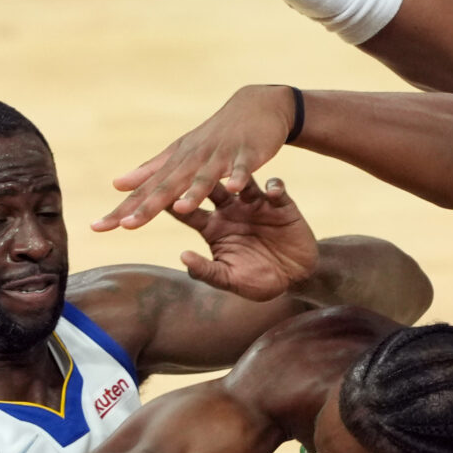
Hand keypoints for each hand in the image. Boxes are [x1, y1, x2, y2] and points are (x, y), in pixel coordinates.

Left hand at [98, 85, 293, 230]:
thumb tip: (116, 185)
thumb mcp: (179, 153)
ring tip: (180, 208)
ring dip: (194, 191)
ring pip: (205, 177)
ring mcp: (220, 156)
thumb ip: (150, 172)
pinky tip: (237, 189)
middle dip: (147, 206)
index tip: (98, 227)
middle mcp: (193, 159)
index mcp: (176, 163)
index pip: (144, 190)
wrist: (256, 105)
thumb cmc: (214, 135)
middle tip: (125, 226)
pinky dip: (240, 177)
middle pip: (168, 186)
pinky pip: (244, 168)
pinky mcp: (248, 153)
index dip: (122, 209)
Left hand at [171, 176, 316, 300]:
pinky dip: (275, 186)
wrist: (294, 278)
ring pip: (243, 182)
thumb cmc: (257, 281)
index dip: (175, 204)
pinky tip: (273, 191)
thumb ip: (206, 270)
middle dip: (202, 180)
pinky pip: (276, 187)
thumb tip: (183, 256)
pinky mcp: (280, 203)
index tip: (157, 197)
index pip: (188, 211)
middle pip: (212, 189)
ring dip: (238, 178)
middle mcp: (230, 211)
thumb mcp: (229, 279)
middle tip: (192, 170)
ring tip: (235, 181)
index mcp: (213, 227)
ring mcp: (254, 204)